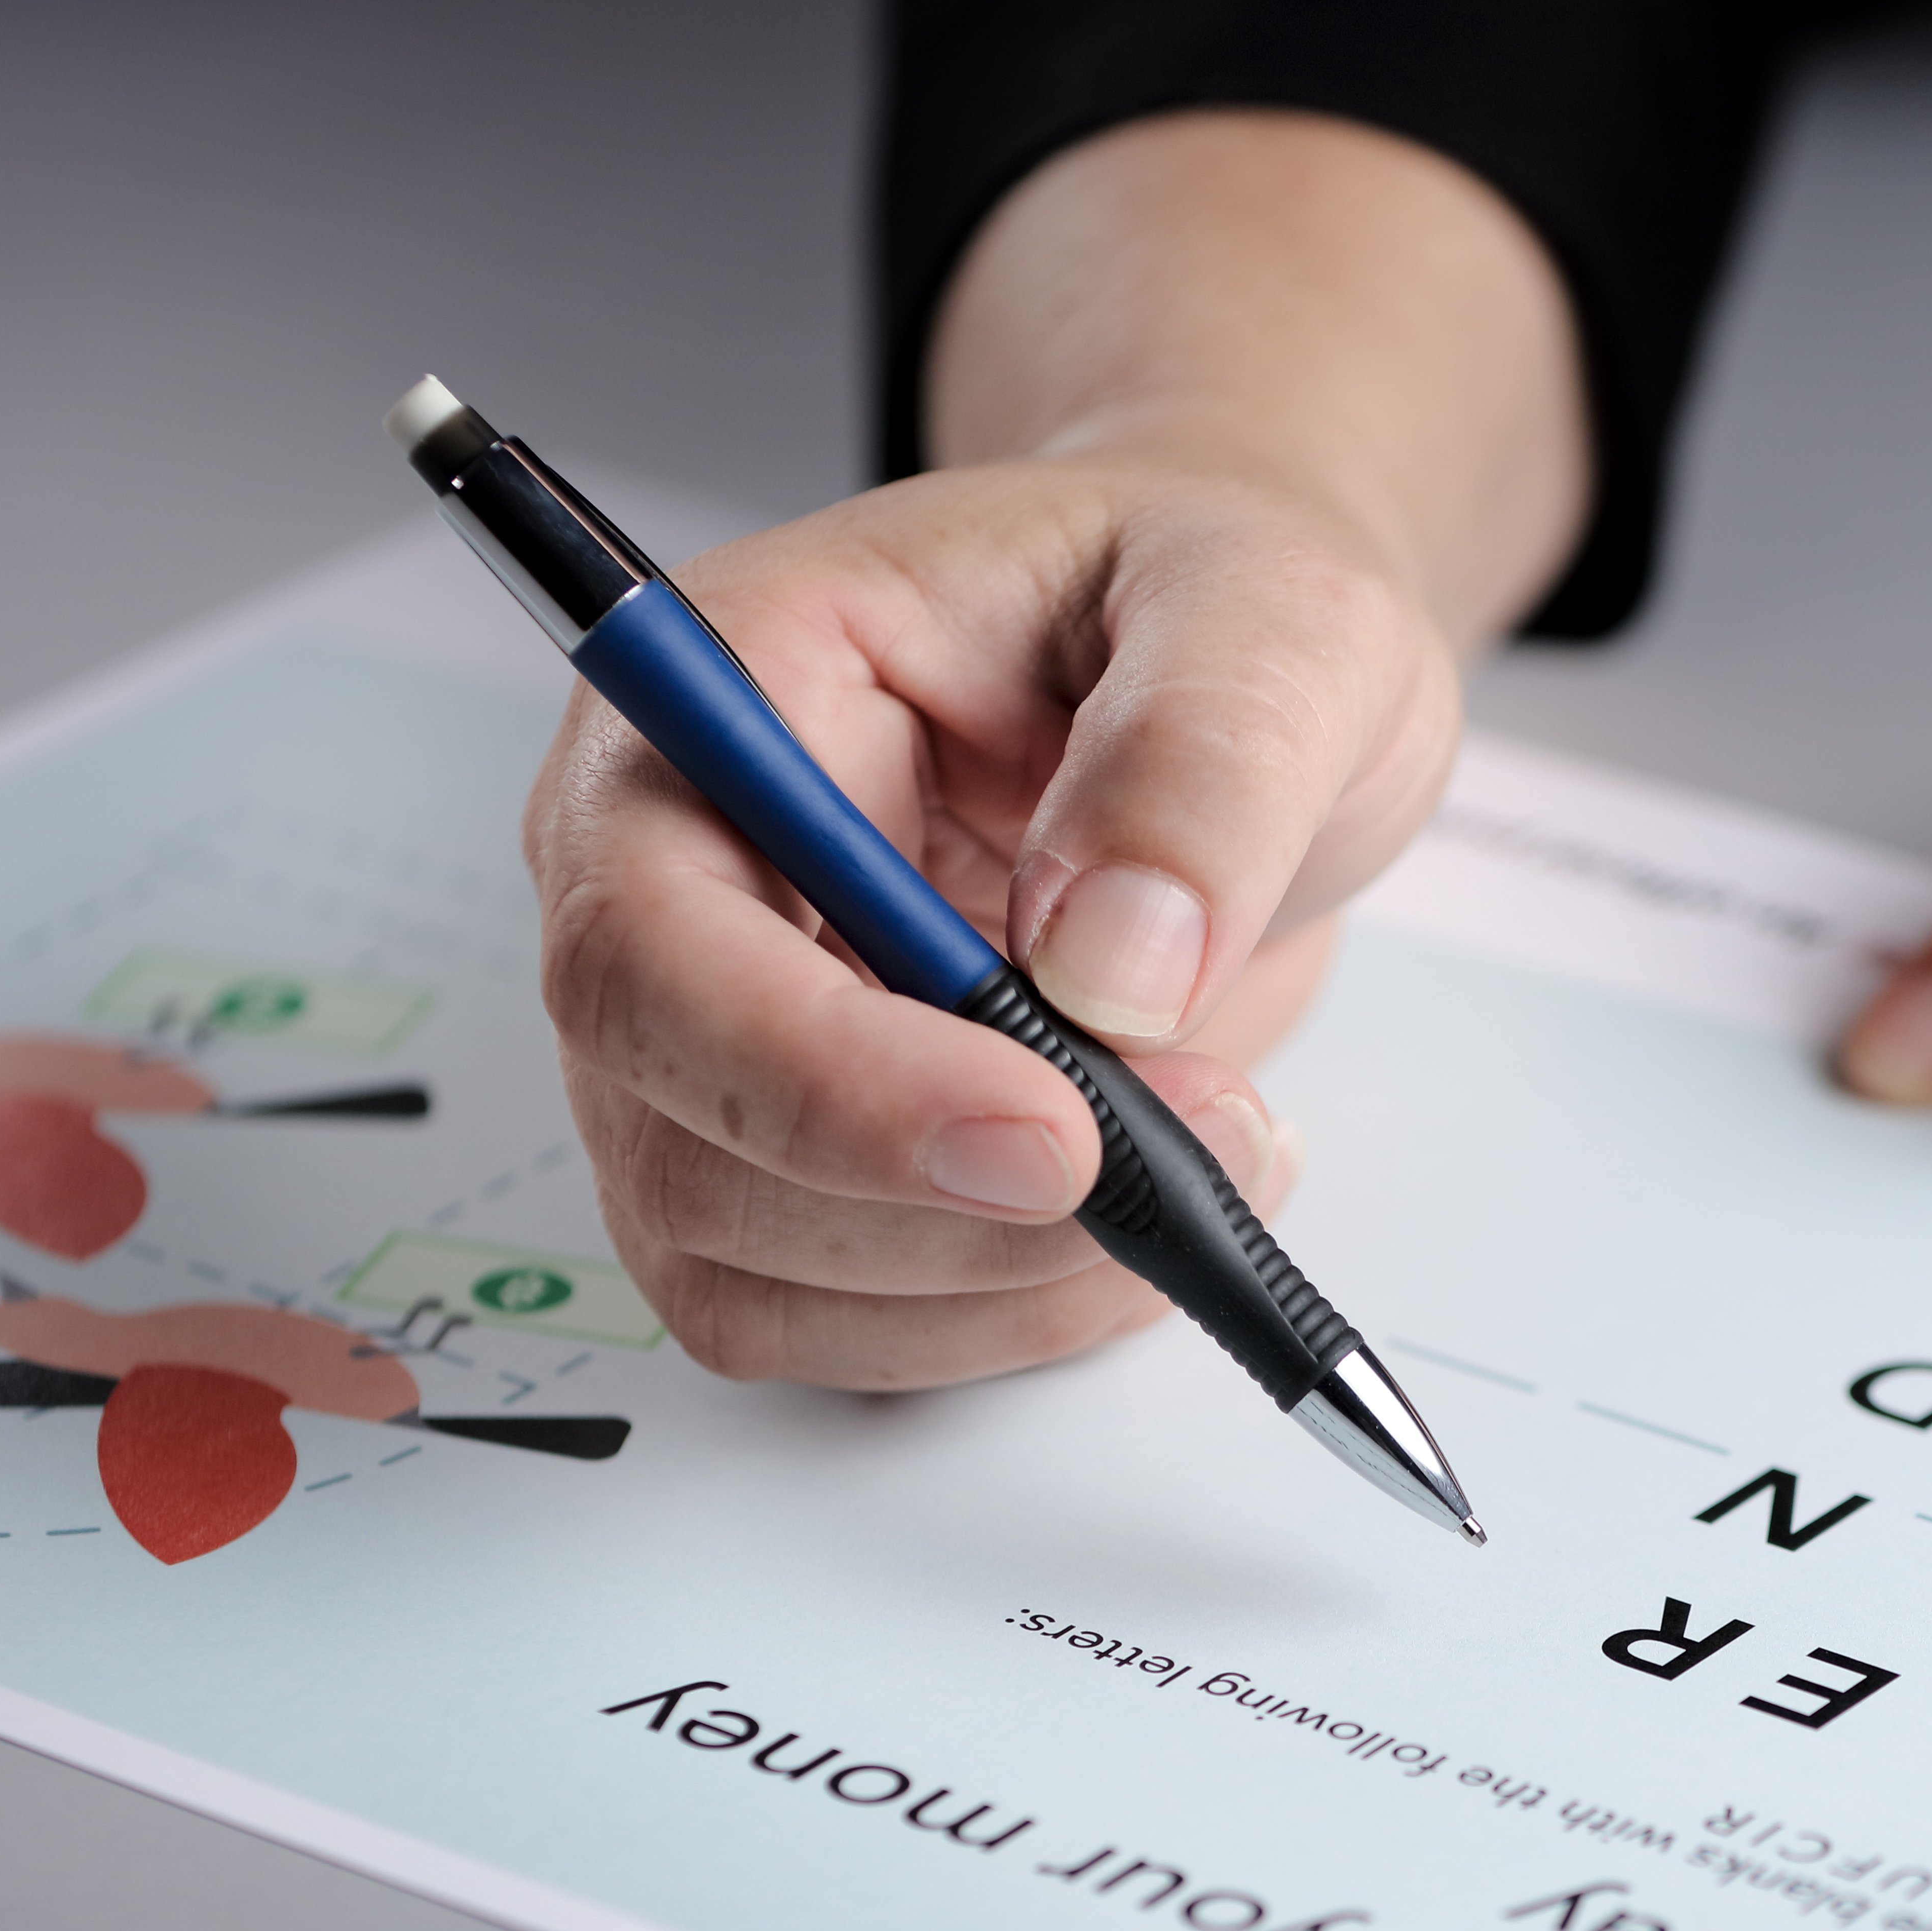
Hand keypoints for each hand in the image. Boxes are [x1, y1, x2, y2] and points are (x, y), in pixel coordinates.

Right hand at [522, 111, 1582, 1387]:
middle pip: (684, 1139)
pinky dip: (1003, 1317)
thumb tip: (1118, 962)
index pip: (656, 939)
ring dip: (999, 1278)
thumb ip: (1203, 762)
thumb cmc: (1209, 607)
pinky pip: (837, 1323)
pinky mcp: (793, 1164)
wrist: (1234, 681)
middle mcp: (672, 878)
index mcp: (722, 692)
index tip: (1053, 1136)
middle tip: (1208, 1144)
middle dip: (950, 1204)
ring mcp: (713, 1040)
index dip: (828, 1078)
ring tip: (1215, 1162)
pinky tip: (1142, 1225)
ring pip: (753, 1265)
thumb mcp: (1276, 616)